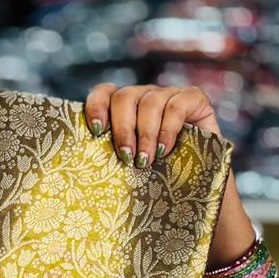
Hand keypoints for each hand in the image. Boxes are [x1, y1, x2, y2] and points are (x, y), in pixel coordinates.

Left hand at [84, 83, 221, 166]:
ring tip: (145, 160)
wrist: (200, 184)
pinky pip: (176, 106)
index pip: (104, 92)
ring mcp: (170, 94)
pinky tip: (164, 151)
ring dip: (145, 134)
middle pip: (125, 97)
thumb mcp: (130, 163)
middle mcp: (144, 95)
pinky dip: (167, 129)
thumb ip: (110, 154)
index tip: (96, 130)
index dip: (96, 106)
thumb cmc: (158, 176)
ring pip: (150, 102)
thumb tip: (79, 167)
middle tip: (126, 157)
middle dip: (122, 128)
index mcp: (124, 107)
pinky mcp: (194, 98)